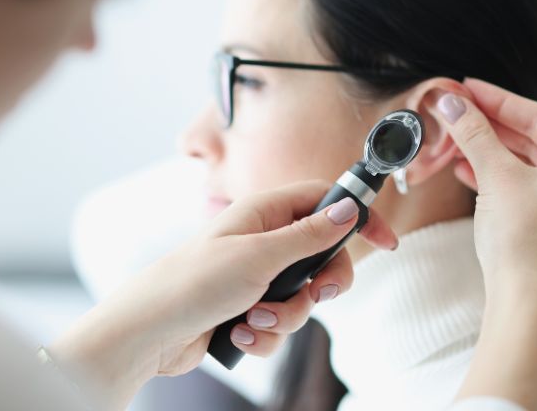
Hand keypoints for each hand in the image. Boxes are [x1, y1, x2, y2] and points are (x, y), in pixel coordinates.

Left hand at [51, 180, 396, 409]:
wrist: (150, 333)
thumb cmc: (192, 283)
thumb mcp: (259, 256)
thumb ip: (309, 235)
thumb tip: (348, 210)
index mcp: (264, 213)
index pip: (324, 200)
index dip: (357, 216)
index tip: (386, 240)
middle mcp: (263, 241)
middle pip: (322, 255)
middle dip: (322, 284)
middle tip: (316, 295)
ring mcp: (256, 277)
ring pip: (303, 296)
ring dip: (287, 315)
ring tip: (255, 320)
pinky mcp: (248, 309)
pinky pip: (281, 322)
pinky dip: (266, 335)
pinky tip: (240, 335)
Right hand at [435, 79, 536, 305]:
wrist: (526, 304)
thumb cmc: (524, 241)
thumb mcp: (496, 176)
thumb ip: (474, 134)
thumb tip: (450, 102)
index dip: (498, 100)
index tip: (466, 86)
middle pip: (535, 140)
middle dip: (491, 126)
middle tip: (456, 108)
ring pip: (527, 165)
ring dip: (489, 150)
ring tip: (455, 137)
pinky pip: (525, 188)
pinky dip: (496, 176)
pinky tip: (465, 168)